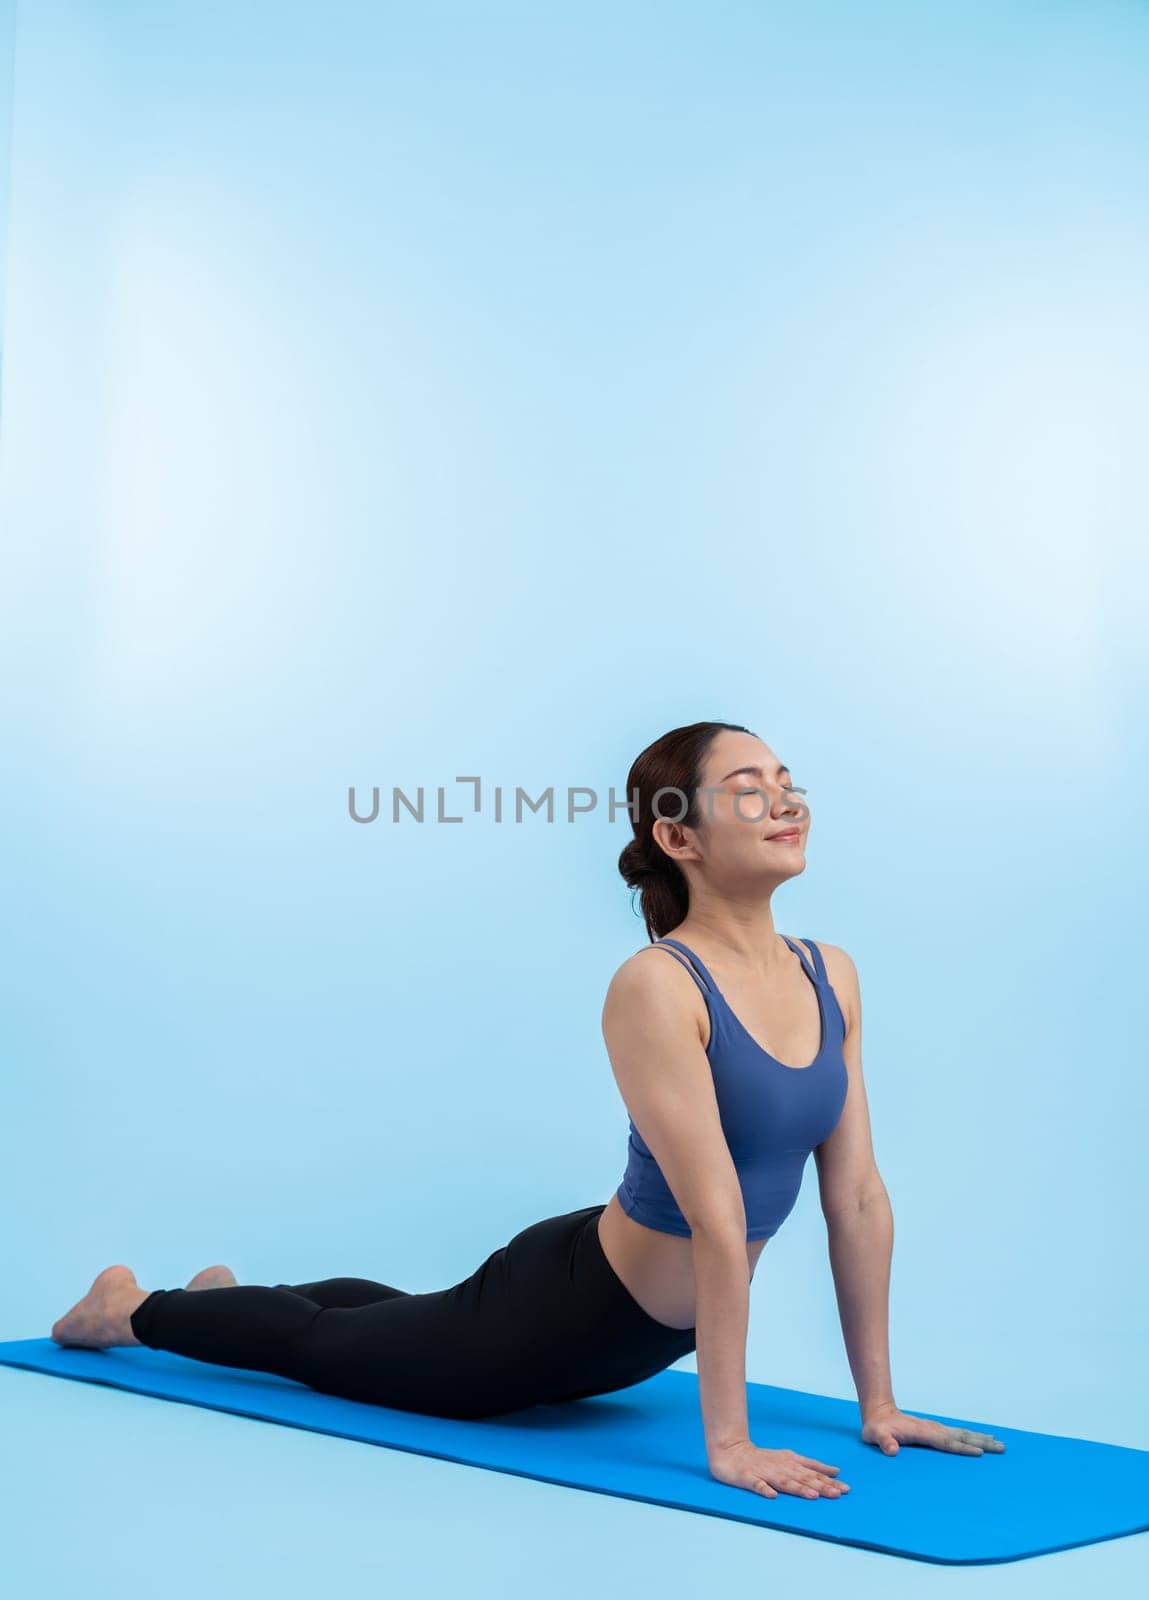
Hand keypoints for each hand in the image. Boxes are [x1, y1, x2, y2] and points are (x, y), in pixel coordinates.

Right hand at [708, 1439, 849, 1499]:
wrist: (731, 1452)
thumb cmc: (763, 1459)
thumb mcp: (789, 1458)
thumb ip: (811, 1465)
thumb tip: (835, 1472)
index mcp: (790, 1462)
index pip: (812, 1472)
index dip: (828, 1481)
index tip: (845, 1489)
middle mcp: (780, 1467)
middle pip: (802, 1478)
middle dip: (820, 1486)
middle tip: (837, 1494)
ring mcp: (764, 1473)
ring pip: (784, 1482)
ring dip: (798, 1488)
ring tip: (812, 1496)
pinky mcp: (748, 1478)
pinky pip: (757, 1485)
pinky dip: (765, 1490)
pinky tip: (772, 1496)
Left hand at [861, 1401, 1005, 1456]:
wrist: (879, 1413)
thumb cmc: (877, 1428)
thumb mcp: (875, 1435)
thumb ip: (883, 1442)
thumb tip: (892, 1451)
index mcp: (923, 1433)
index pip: (946, 1442)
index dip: (963, 1447)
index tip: (980, 1452)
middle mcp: (933, 1429)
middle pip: (962, 1436)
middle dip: (982, 1442)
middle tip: (1002, 1447)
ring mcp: (935, 1429)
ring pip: (962, 1434)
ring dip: (981, 1439)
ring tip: (999, 1444)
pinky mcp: (935, 1432)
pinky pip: (958, 1435)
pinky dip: (972, 1437)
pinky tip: (981, 1440)